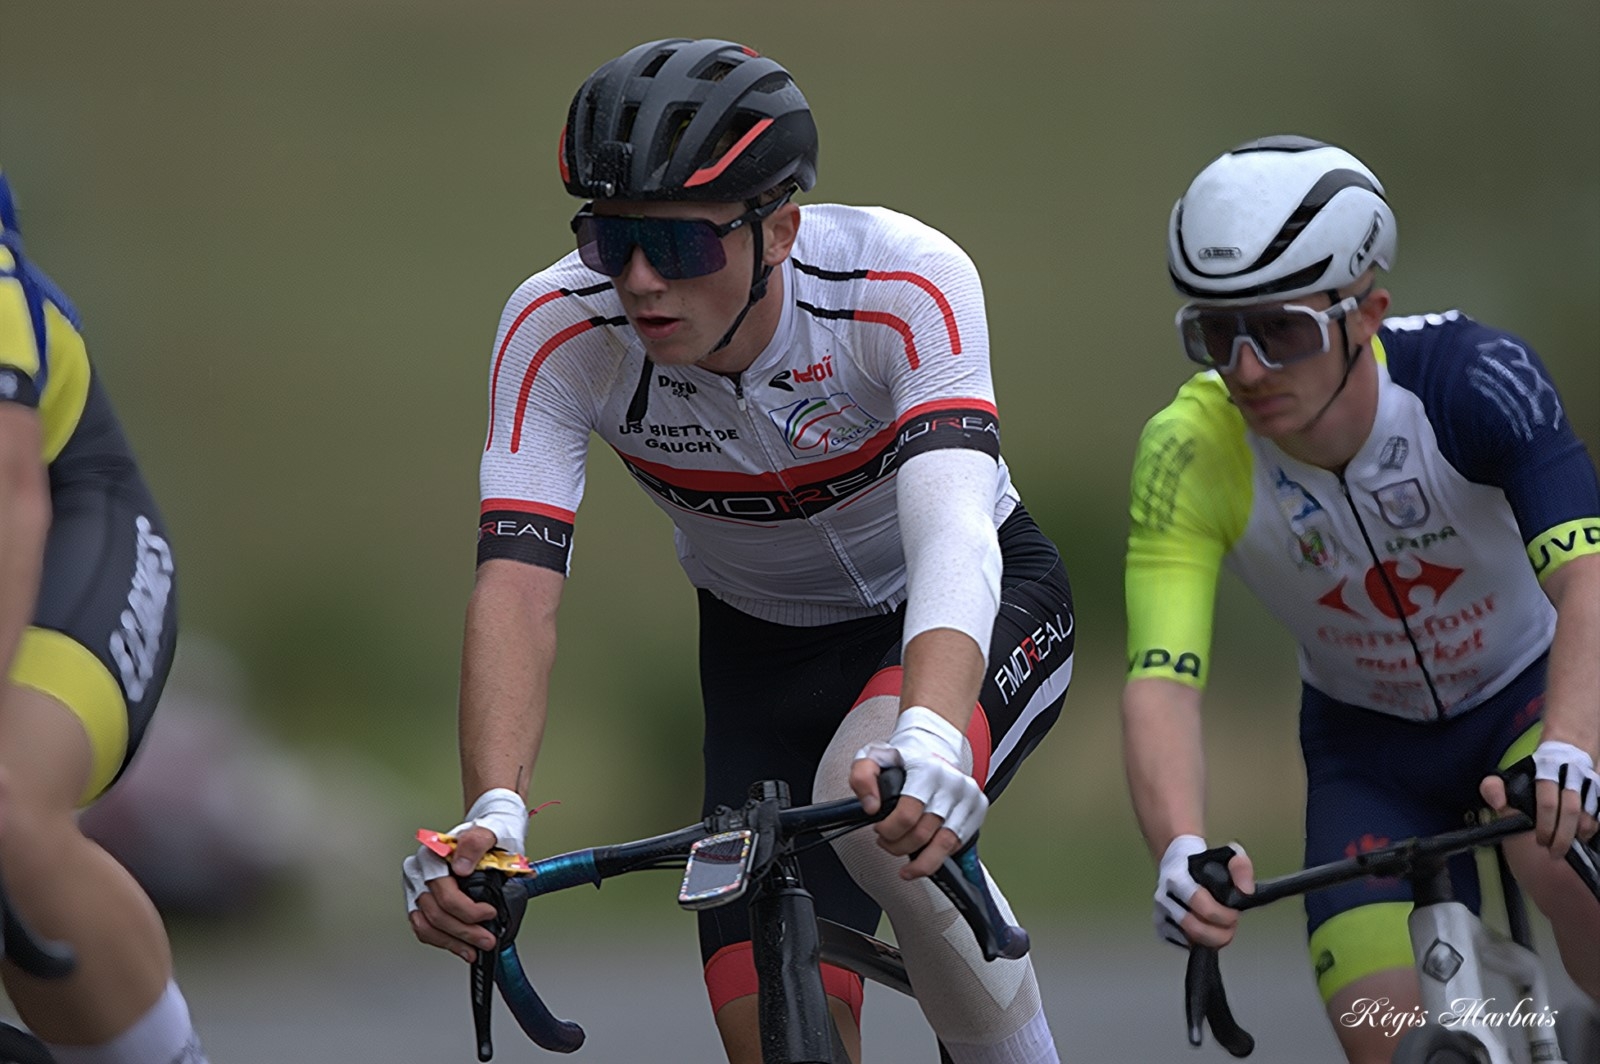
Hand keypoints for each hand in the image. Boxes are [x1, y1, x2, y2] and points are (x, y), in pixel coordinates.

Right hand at [404, 788, 527, 961]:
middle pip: (436, 912)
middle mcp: (420, 870)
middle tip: (486, 940)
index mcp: (433, 853)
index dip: (468, 910)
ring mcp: (418, 886)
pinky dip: (442, 940)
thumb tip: (461, 867)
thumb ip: (476, 843)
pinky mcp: (421, 899)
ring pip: (426, 924)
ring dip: (451, 942)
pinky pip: (424, 926)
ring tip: (472, 950)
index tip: (489, 914)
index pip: (444, 893)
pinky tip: (459, 946)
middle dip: (464, 932)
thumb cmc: (490, 830)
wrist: (488, 831)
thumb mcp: (491, 831)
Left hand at [851, 706, 986, 879]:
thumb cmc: (905, 756)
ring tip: (908, 869)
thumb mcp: (874, 757)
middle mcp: (951, 784)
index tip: (879, 829)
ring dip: (922, 862)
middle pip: (923, 834)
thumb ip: (862, 778)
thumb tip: (870, 806)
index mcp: (927, 771)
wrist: (935, 743)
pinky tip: (925, 856)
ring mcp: (967, 798)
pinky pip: (958, 843)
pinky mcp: (977, 808)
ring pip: (945, 845)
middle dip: (898, 845)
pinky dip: (940, 855)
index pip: (907, 816)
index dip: (888, 830)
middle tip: (888, 841)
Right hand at [1153, 835, 1252, 949]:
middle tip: (1231, 924)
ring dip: (1212, 940)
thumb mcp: (1228, 855)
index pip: (1201, 905)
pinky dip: (1200, 943)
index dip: (1224, 915)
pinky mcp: (1160, 928)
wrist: (1175, 859)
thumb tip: (1246, 891)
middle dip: (1220, 933)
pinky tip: (1208, 930)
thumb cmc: (1203, 860)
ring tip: (1222, 927)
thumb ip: (1241, 868)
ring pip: (1189, 941)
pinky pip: (1183, 945)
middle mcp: (1163, 897)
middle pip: (1194, 928)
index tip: (1235, 912)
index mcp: (1176, 878)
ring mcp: (1159, 914)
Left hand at [1481, 741, 1598, 856]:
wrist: (1572, 740)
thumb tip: (1498, 803)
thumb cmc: (1538, 766)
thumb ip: (1493, 786)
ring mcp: (1590, 779)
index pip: (1546, 800)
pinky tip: (1586, 834)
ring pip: (1590, 812)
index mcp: (1545, 768)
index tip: (1540, 841)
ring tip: (1572, 845)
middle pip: (1571, 809)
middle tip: (1555, 852)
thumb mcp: (1511, 771)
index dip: (1544, 823)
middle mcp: (1570, 773)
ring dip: (1582, 832)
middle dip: (1563, 835)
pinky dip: (1595, 824)